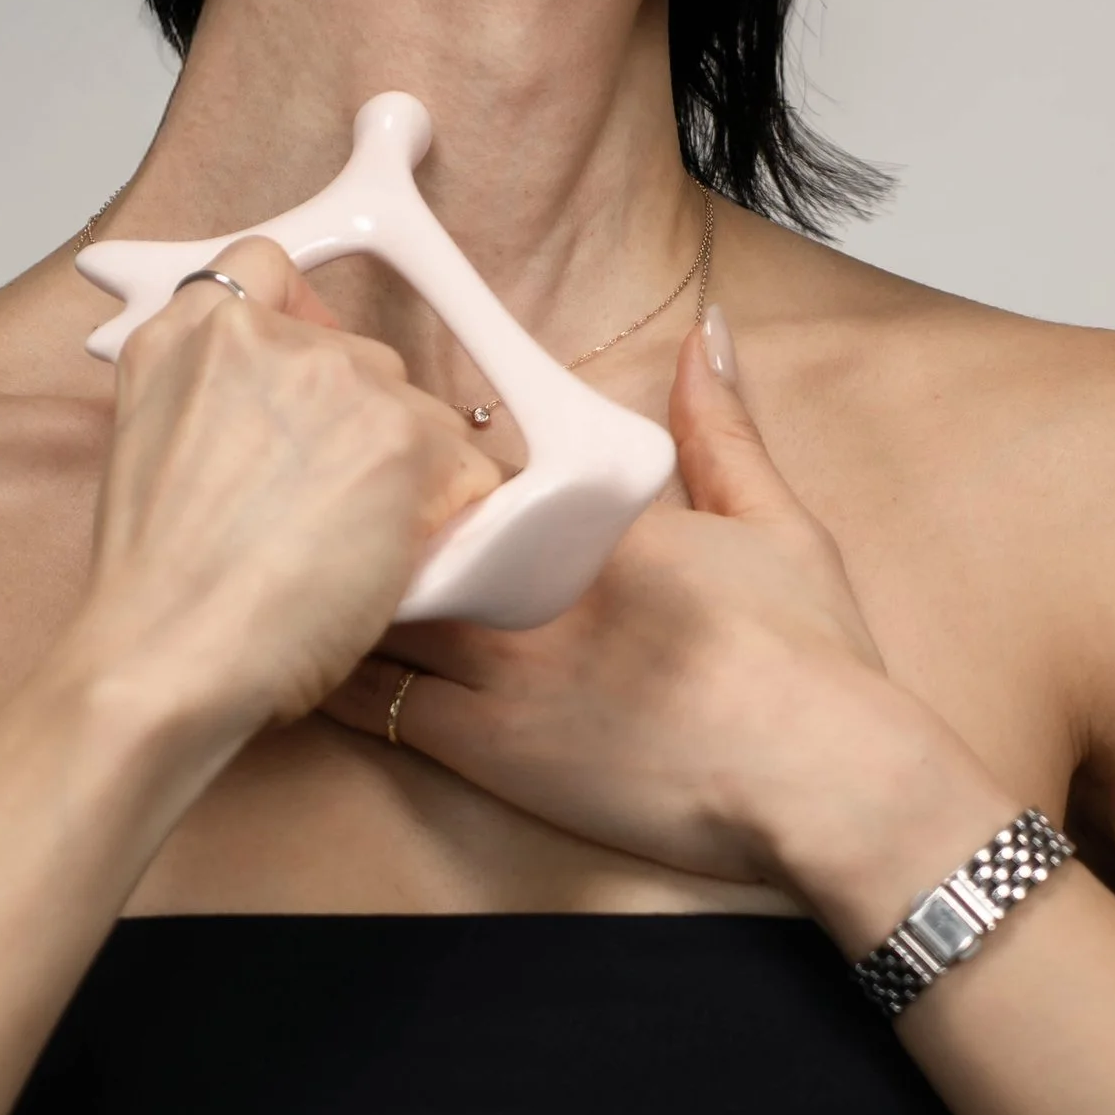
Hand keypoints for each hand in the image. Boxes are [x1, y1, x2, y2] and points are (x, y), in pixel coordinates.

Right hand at [80, 237, 506, 733]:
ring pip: (421, 415)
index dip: (300, 324)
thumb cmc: (155, 586)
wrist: (162, 658)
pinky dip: (450, 516)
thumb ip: (208, 395)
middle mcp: (268, 336)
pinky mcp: (406, 440)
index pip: (267, 270)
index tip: (306, 383)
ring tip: (348, 552)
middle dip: (360, 426)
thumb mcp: (146, 446)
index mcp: (189, 331)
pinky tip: (395, 564)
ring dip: (407, 476)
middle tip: (321, 511)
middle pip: (361, 358)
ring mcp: (341, 379)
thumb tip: (288, 411)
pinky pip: (469, 470)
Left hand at [320, 316, 941, 886]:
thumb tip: (703, 335)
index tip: (392, 441)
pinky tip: (301, 658)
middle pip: (405, 528)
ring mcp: (502, 667)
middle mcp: (531, 583)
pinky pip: (375, 705)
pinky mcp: (489, 749)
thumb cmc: (812, 660)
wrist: (824, 779)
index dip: (426, 457)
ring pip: (373, 609)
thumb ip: (722, 426)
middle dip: (359, 514)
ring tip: (289, 576)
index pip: (475, 463)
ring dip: (333, 590)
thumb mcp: (777, 519)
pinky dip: (333, 675)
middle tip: (311, 500)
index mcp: (590, 517)